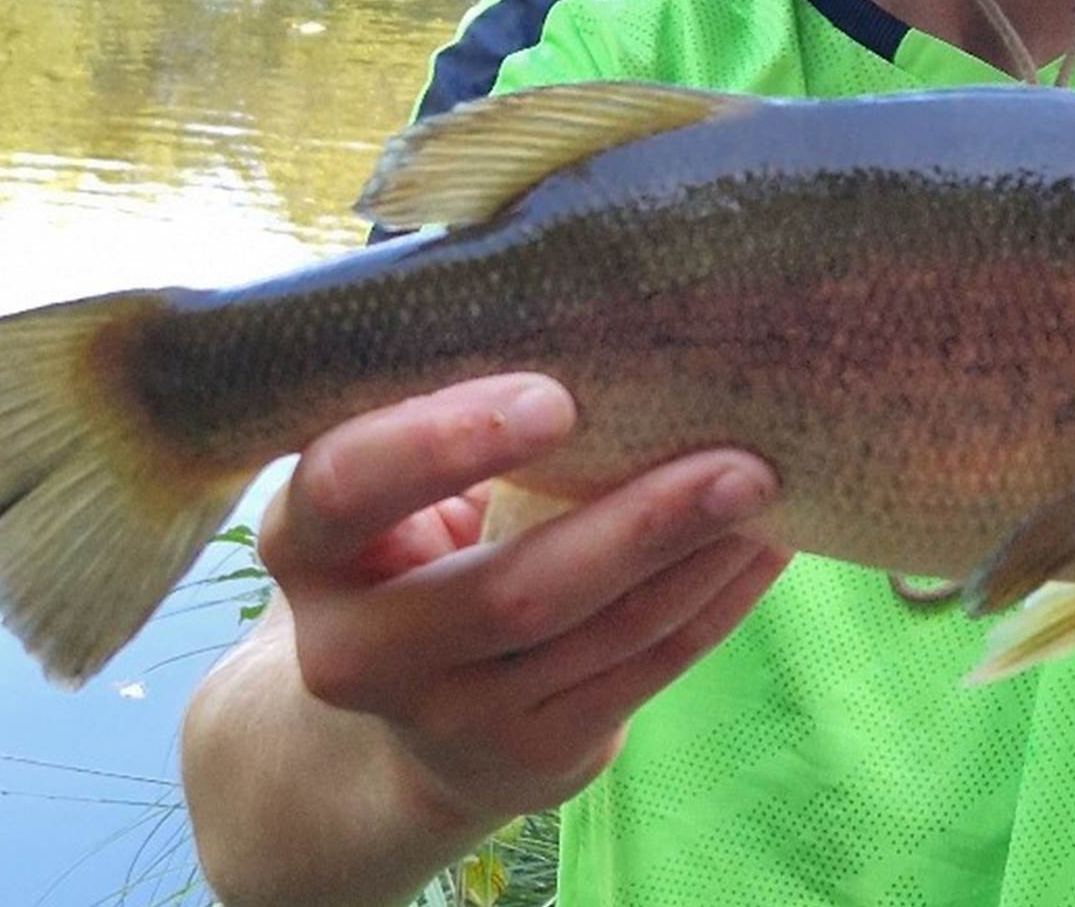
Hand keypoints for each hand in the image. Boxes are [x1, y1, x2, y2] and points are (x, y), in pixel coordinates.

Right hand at [256, 373, 789, 831]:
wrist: (410, 724)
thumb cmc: (421, 546)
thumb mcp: (398, 489)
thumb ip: (457, 425)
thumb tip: (606, 319)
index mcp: (306, 546)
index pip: (347, 488)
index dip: (443, 444)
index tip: (554, 397)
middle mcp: (356, 650)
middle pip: (507, 594)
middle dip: (637, 524)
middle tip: (739, 461)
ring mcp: (445, 718)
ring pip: (597, 635)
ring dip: (698, 557)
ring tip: (769, 487)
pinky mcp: (532, 756)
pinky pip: (644, 672)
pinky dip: (716, 603)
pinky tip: (765, 548)